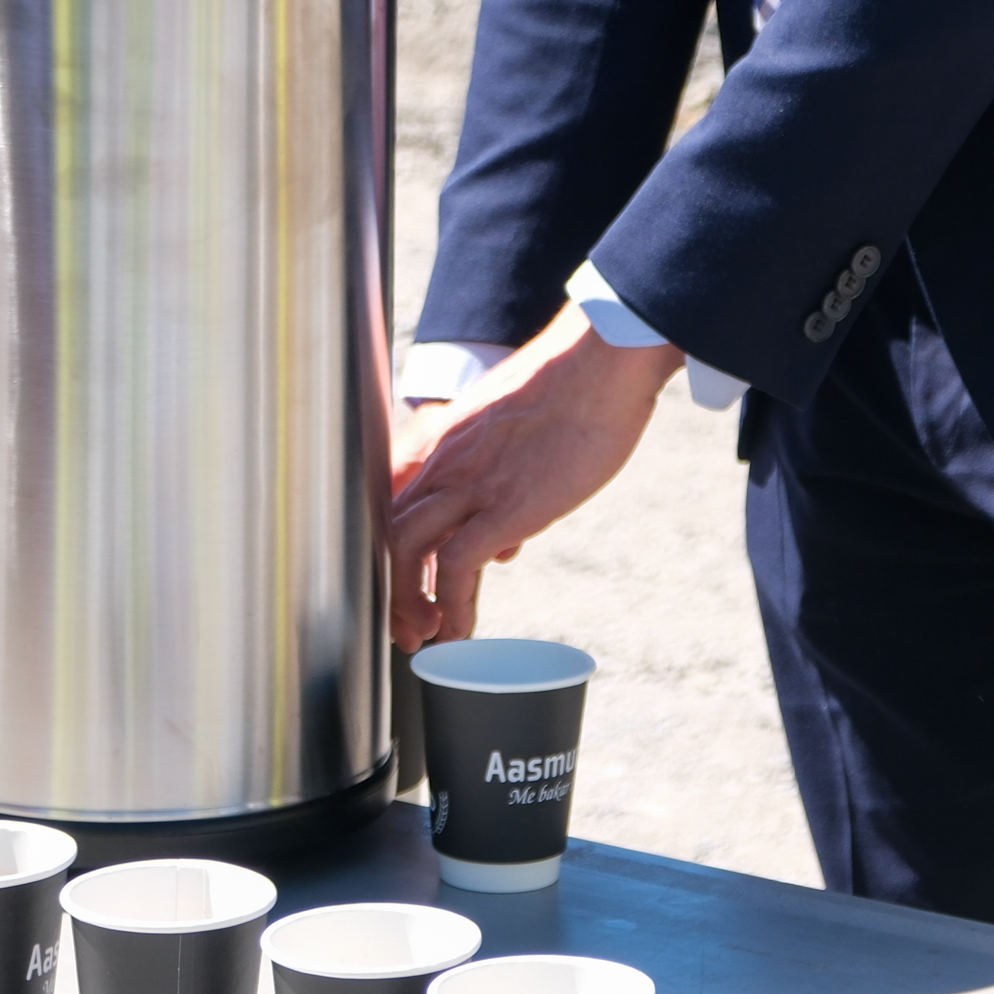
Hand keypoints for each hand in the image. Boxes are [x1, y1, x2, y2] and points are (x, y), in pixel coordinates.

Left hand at [386, 314, 682, 646]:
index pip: (394, 498)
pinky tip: (460, 630)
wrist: (605, 357)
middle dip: (389, 585)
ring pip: (404, 549)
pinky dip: (450, 606)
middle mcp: (445, 459)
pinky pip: (455, 567)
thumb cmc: (576, 387)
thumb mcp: (521, 434)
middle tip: (408, 625)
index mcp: (445, 437)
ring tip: (428, 636)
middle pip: (389, 528)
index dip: (392, 547)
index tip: (405, 582)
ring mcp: (470, 482)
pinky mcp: (503, 506)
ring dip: (407, 602)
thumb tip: (504, 544)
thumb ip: (500, 484)